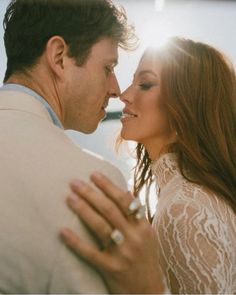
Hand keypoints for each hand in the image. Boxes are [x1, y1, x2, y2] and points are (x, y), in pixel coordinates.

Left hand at [60, 172, 164, 293]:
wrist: (148, 291)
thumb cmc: (146, 258)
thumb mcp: (148, 234)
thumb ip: (137, 213)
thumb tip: (126, 190)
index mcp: (143, 227)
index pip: (125, 201)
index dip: (108, 186)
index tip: (94, 174)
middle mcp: (134, 237)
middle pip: (110, 210)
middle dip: (91, 194)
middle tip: (75, 182)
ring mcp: (122, 253)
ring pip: (100, 227)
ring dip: (83, 211)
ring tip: (69, 198)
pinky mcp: (111, 268)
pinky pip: (90, 253)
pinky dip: (76, 242)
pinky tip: (63, 232)